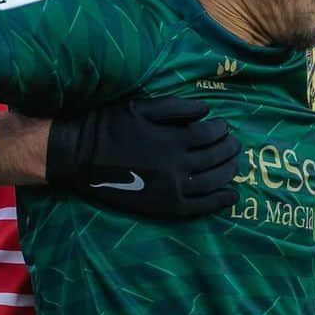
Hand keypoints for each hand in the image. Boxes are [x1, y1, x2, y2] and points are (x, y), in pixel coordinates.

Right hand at [46, 97, 241, 218]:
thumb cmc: (108, 127)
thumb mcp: (139, 107)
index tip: (224, 126)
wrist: (79, 158)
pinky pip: (199, 207)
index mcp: (171, 140)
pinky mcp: (164, 207)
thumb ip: (175, 108)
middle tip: (235, 145)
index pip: (209, 135)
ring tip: (235, 166)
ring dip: (229, 173)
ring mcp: (171, 189)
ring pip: (212, 182)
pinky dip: (219, 202)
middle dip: (229, 150)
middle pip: (214, 159)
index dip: (221, 130)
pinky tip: (231, 196)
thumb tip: (207, 109)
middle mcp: (176, 167)